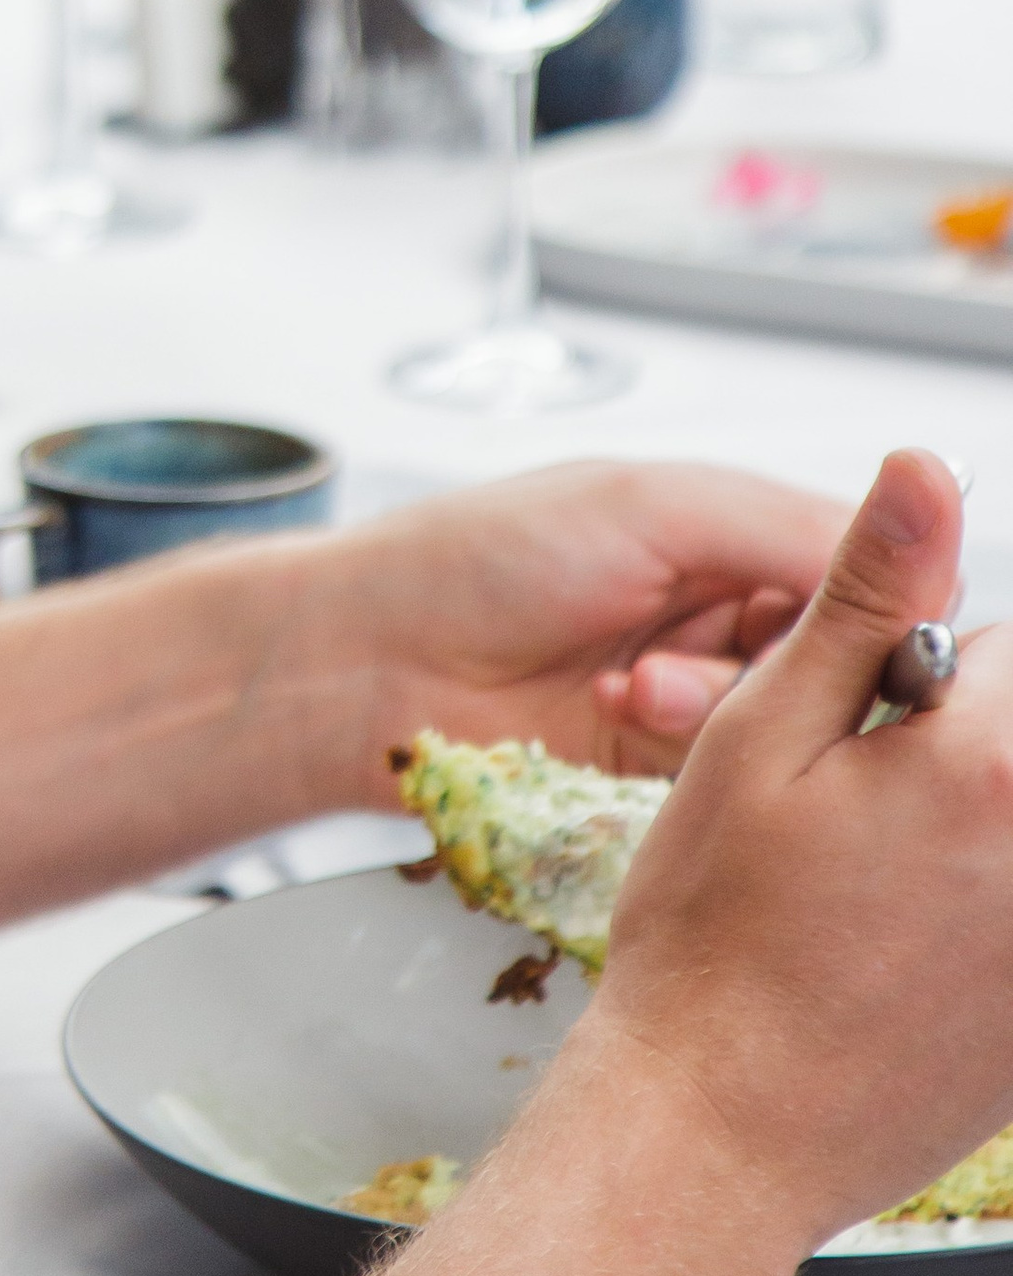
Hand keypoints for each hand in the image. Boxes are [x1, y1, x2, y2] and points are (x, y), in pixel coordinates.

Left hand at [305, 459, 842, 803]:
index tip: (871, 627)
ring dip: (718, 702)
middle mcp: (720, 608)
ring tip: (636, 684)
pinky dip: (684, 741)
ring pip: (784, 716)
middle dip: (779, 659)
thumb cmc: (477, 556)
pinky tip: (616, 711)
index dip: (873, 600)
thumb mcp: (645, 507)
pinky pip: (730, 767)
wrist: (370, 660)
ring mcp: (694, 690)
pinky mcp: (662, 764)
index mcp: (726, 530)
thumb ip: (779, 527)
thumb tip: (906, 546)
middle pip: (834, 652)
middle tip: (717, 654)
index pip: (859, 567)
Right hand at [597, 448, 1012, 1249]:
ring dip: (973, 819)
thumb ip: (865, 595)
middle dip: (963, 735)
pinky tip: (905, 954)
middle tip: (871, 807)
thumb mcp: (762, 733)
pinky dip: (978, 905)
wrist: (716, 1129)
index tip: (866, 719)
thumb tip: (925, 471)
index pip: (1008, 638)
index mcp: (993, 763)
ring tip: (884, 888)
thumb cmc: (714, 942)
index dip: (921, 665)